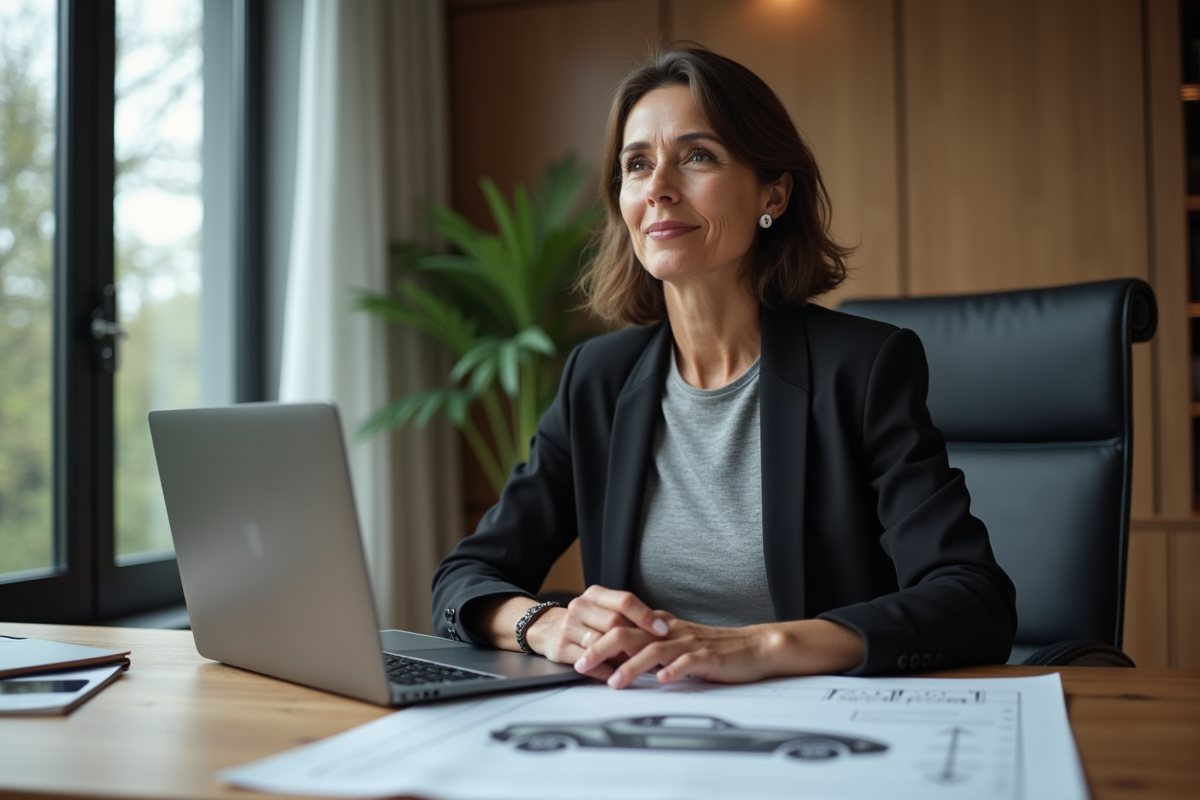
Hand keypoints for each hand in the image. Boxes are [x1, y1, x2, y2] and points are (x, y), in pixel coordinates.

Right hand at [524, 585, 668, 674]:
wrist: (547, 628)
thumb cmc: (585, 621)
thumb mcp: (602, 610)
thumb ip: (626, 617)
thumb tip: (659, 632)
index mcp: (595, 595)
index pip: (625, 601)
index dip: (646, 616)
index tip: (663, 630)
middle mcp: (580, 607)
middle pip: (614, 623)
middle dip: (636, 640)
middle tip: (653, 652)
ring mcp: (569, 627)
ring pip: (601, 643)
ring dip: (621, 657)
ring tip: (637, 665)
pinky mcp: (560, 647)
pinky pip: (588, 662)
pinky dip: (605, 670)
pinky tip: (616, 675)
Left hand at [573, 616, 865, 688]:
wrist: (754, 647)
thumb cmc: (714, 649)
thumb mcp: (676, 645)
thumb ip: (650, 649)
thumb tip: (618, 659)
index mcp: (661, 627)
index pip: (623, 628)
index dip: (598, 641)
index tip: (576, 654)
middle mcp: (671, 631)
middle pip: (630, 634)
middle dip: (602, 649)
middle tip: (581, 665)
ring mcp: (689, 643)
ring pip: (654, 650)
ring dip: (631, 665)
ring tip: (614, 681)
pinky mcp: (708, 657)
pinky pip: (688, 662)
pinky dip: (673, 671)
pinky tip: (662, 681)